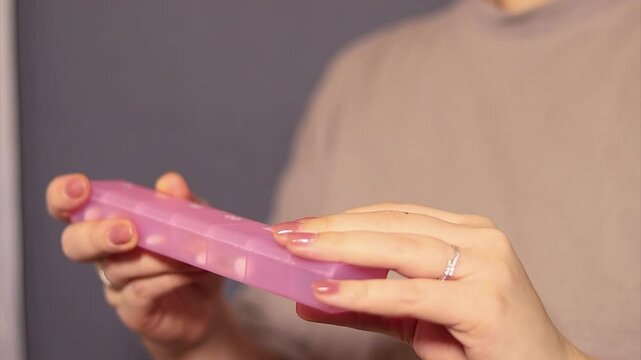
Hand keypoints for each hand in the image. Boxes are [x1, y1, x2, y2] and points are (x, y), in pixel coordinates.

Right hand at [47, 172, 225, 356]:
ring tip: (189, 253)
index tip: (80, 188)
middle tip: (129, 232)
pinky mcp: (131, 310)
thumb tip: (170, 183)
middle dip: (96, 235)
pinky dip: (165, 279)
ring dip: (156, 257)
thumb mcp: (195, 222)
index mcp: (110, 222)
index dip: (63, 197)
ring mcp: (115, 284)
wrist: (205, 304)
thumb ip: (182, 202)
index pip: (69, 207)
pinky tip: (186, 273)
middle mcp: (104, 253)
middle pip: (75, 244)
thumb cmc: (190, 256)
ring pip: (118, 268)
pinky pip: (139, 292)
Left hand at [272, 203, 590, 359]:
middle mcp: (480, 239)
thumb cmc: (479, 344)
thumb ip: (365, 306)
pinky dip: (366, 292)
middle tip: (286, 233)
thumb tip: (307, 299)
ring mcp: (487, 266)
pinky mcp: (485, 302)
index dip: (344, 217)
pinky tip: (329, 292)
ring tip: (298, 252)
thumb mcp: (415, 319)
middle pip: (393, 224)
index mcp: (466, 233)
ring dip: (342, 248)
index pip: (394, 215)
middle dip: (334, 228)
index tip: (301, 225)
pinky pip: (411, 293)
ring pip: (401, 248)